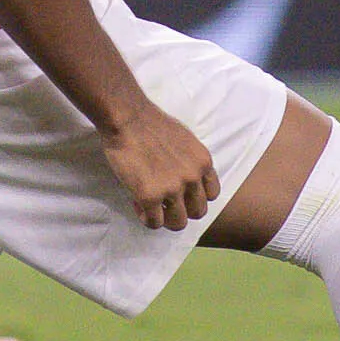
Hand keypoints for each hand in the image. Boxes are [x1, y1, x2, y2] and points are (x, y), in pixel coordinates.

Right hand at [99, 103, 219, 231]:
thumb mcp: (184, 139)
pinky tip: (137, 203)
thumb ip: (190, 161)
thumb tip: (184, 175)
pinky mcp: (150, 196)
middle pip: (198, 212)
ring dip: (165, 218)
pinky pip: (155, 222)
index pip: (212, 194)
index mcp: (203, 162)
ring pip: (178, 223)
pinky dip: (146, 217)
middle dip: (182, 210)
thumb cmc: (150, 122)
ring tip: (151, 206)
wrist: (127, 117)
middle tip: (165, 203)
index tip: (181, 192)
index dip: (195, 196)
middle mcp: (192, 178)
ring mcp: (172, 189)